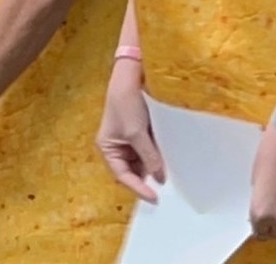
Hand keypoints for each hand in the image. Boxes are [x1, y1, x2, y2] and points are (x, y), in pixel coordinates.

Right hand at [96, 59, 164, 201]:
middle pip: (133, 170)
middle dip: (147, 176)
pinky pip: (151, 150)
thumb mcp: (136, 134)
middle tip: (165, 185)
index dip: (138, 188)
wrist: (133, 75)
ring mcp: (130, 139)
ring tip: (167, 168)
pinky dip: (159, 154)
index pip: (122, 175)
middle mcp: (117, 145)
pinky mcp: (141, 131)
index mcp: (107, 147)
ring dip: (155, 164)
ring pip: (144, 161)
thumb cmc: (126, 102)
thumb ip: (149, 158)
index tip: (156, 198)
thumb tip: (160, 179)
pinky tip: (168, 156)